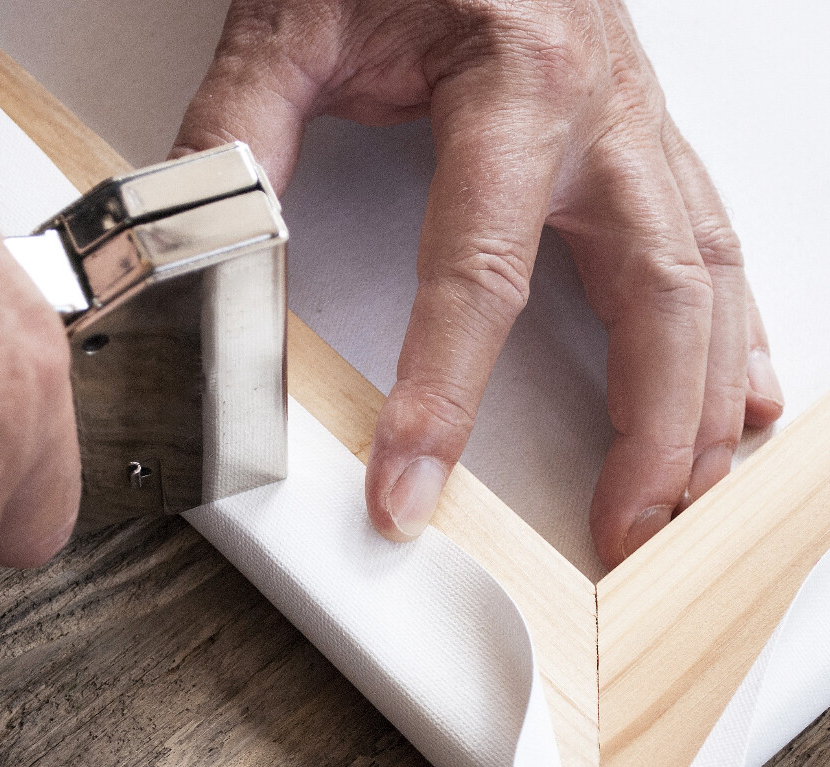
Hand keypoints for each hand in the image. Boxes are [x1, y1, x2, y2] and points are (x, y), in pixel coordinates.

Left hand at [172, 0, 783, 567]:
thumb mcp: (299, 16)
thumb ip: (244, 127)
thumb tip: (209, 233)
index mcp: (514, 77)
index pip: (480, 272)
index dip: (443, 395)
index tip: (409, 487)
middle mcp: (600, 111)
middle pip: (657, 294)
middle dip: (649, 430)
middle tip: (621, 531)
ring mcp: (635, 130)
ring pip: (706, 281)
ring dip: (703, 402)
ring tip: (683, 497)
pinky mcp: (641, 145)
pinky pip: (712, 246)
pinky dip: (733, 335)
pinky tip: (741, 394)